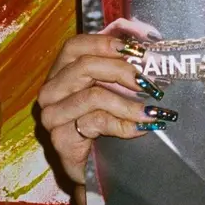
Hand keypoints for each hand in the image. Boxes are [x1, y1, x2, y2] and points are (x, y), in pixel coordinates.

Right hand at [36, 18, 170, 184]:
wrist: (97, 169)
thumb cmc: (107, 123)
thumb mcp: (114, 89)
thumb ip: (123, 62)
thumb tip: (144, 36)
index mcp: (60, 72)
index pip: (75, 46)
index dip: (105, 43)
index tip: (137, 50)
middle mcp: (51, 91)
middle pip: (85, 67)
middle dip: (123, 71)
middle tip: (151, 83)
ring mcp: (52, 116)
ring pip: (93, 96)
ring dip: (129, 103)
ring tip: (152, 111)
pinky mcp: (61, 140)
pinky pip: (96, 122)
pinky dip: (124, 124)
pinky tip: (142, 128)